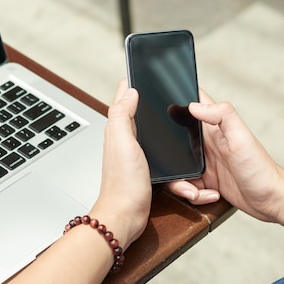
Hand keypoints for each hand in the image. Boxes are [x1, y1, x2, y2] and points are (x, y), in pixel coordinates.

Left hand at [90, 80, 151, 248]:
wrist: (125, 216)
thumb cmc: (123, 184)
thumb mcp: (122, 143)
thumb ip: (122, 115)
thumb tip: (129, 91)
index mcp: (118, 129)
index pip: (123, 98)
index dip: (132, 82)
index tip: (141, 68)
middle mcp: (123, 139)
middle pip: (134, 110)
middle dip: (144, 95)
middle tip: (155, 82)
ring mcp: (133, 152)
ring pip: (145, 127)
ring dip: (152, 115)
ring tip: (160, 102)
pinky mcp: (142, 166)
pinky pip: (152, 145)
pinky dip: (159, 138)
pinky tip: (166, 138)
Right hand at [167, 90, 283, 222]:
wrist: (272, 200)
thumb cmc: (261, 168)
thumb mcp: (241, 138)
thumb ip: (222, 116)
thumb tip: (194, 105)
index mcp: (214, 127)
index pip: (193, 103)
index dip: (176, 100)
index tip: (164, 106)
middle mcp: (206, 142)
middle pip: (173, 140)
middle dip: (169, 157)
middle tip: (178, 169)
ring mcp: (204, 162)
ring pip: (177, 168)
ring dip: (181, 183)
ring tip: (195, 190)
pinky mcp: (205, 180)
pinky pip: (186, 185)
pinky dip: (194, 194)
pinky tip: (210, 194)